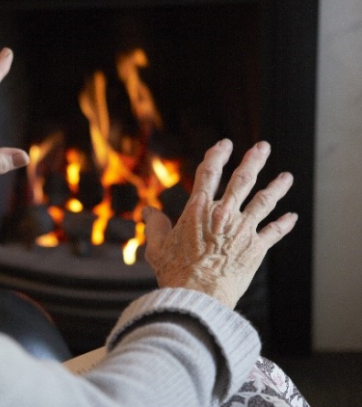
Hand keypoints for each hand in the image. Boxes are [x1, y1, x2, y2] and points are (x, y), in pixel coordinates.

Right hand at [143, 139, 296, 308]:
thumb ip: (154, 225)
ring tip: (286, 176)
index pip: (209, 172)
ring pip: (264, 200)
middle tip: (262, 147)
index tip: (224, 144)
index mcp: (199, 209)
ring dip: (277, 186)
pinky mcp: (256, 248)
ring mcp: (243, 229)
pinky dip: (284, 223)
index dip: (217, 155)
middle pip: (242, 179)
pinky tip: (292, 216)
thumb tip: (148, 211)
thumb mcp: (157, 246)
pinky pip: (274, 231)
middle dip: (254, 160)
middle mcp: (224, 214)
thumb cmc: (175, 272)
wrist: (200, 296)